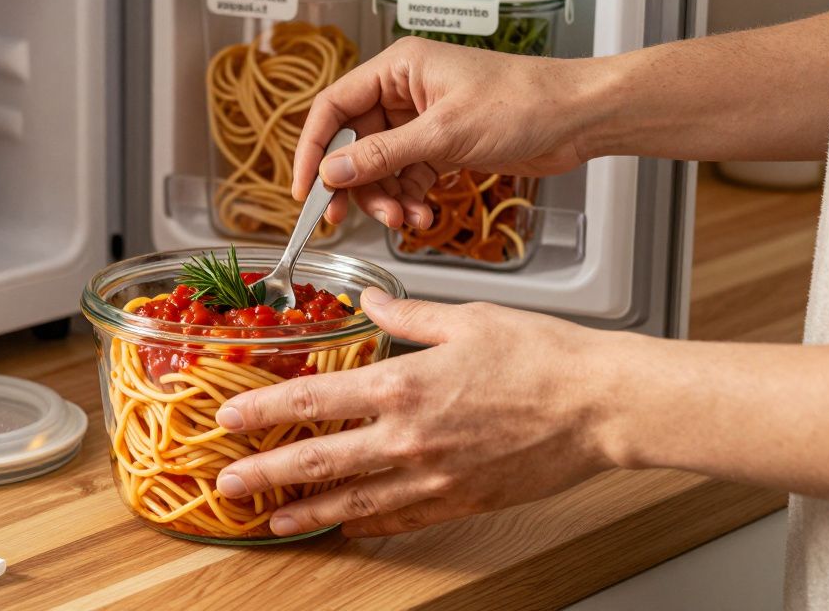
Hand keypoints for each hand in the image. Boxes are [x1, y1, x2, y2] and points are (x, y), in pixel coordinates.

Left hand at [213, 288, 620, 536]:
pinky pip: (403, 518)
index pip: (313, 400)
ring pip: (354, 500)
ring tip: (271, 522)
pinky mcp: (461, 499)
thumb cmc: (543, 355)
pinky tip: (346, 527)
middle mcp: (410, 436)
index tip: (228, 417)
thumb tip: (369, 300)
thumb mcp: (466, 318)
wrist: (602, 405)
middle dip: (266, 474)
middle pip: (319, 460)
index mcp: (404, 384)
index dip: (263, 410)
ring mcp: (434, 475)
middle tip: (227, 485)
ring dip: (306, 511)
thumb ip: (406, 316)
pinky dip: (368, 524)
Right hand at [293, 36, 594, 228]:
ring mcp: (423, 120)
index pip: (334, 107)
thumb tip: (333, 173)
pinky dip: (411, 200)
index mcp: (398, 69)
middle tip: (348, 219)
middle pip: (355, 143)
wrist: (578, 117)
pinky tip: (423, 216)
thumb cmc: (524, 102)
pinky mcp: (443, 145)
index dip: (314, 149)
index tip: (305, 189)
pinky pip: (409, 177)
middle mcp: (405, 91)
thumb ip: (383, 155)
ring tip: (406, 220)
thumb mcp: (444, 134)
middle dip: (356, 184)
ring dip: (387, 198)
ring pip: (381, 167)